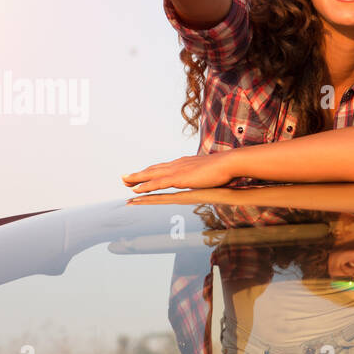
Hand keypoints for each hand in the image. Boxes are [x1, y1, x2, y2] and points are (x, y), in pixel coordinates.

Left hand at [123, 152, 239, 191]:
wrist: (228, 164)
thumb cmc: (226, 168)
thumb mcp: (213, 172)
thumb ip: (205, 174)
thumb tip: (208, 177)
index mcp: (185, 163)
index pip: (164, 167)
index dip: (152, 171)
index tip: (144, 174)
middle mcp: (178, 164)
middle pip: (153, 169)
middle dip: (139, 174)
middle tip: (125, 178)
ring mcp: (177, 171)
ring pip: (150, 175)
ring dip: (136, 179)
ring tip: (124, 183)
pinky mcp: (178, 179)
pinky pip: (156, 183)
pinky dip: (145, 186)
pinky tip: (136, 190)